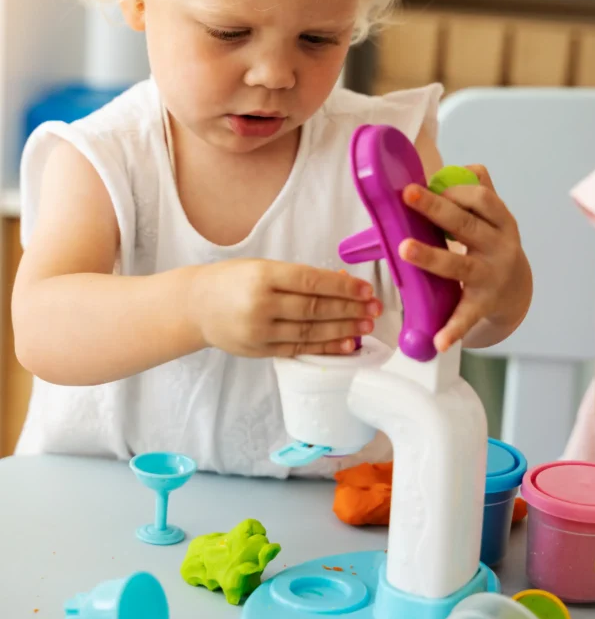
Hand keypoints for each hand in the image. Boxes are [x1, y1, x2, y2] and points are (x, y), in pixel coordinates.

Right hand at [190, 259, 381, 357]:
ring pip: (310, 331)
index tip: (366, 290)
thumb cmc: (232, 280)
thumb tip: (341, 283)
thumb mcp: (261, 267)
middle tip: (374, 309)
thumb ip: (298, 277)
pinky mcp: (260, 350)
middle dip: (350, 309)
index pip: (311, 281)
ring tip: (366, 326)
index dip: (343, 287)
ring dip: (343, 329)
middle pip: (315, 308)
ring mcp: (260, 330)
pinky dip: (325, 347)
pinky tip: (346, 344)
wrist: (195, 306)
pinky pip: (299, 349)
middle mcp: (261, 304)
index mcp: (262, 275)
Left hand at [399, 165, 531, 352]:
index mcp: (500, 222)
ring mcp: (491, 276)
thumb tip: (448, 169)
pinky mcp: (483, 304)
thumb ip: (474, 191)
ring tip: (404, 249)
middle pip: (466, 225)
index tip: (427, 186)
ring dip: (431, 256)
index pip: (482, 199)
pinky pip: (466, 315)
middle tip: (408, 196)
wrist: (516, 291)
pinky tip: (438, 341)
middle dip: (436, 209)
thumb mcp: (491, 218)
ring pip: (459, 264)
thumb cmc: (491, 244)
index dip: (455, 191)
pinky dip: (453, 329)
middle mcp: (499, 247)